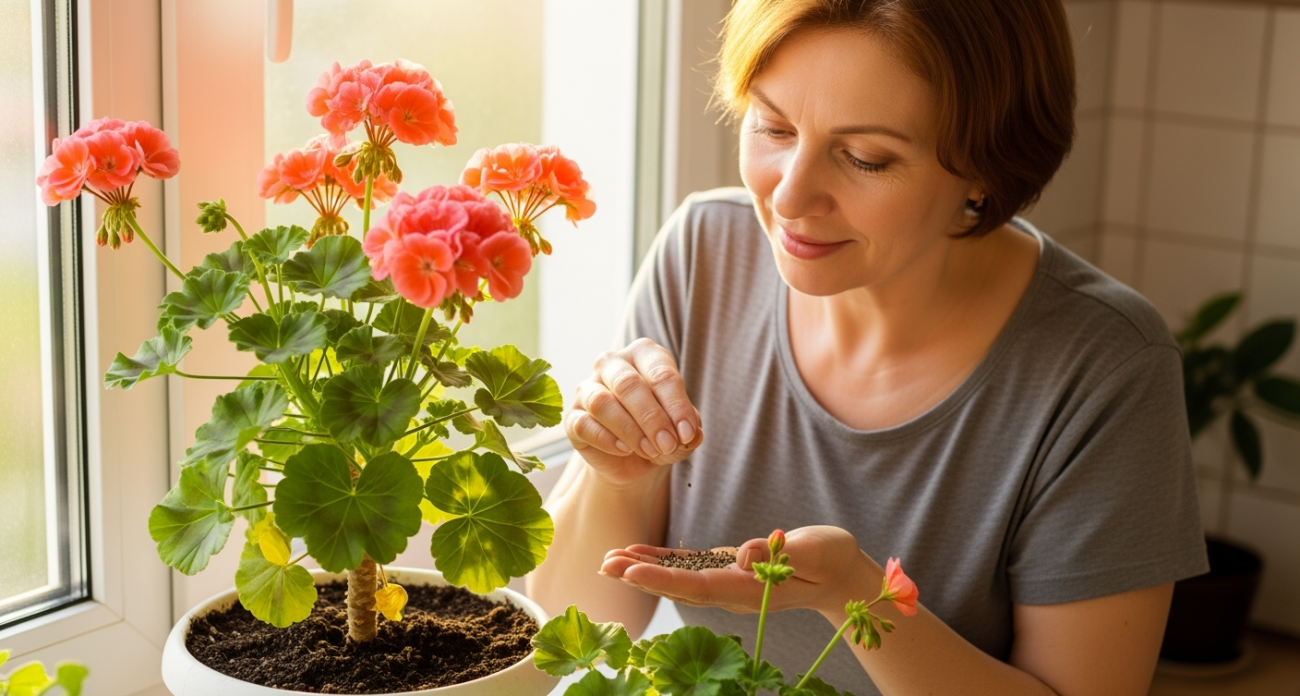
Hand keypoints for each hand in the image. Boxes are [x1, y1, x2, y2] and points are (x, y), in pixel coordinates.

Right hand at [564, 338, 704, 487]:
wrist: (632, 461)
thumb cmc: (660, 433)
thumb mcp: (681, 432)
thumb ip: (689, 429)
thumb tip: (692, 434)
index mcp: (644, 354)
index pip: (661, 373)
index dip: (677, 405)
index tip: (688, 433)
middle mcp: (612, 363)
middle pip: (628, 384)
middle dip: (652, 418)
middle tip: (668, 444)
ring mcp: (587, 388)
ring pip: (602, 402)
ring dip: (630, 431)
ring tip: (651, 451)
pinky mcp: (572, 416)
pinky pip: (584, 424)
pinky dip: (608, 440)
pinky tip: (625, 450)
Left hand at [599, 526, 881, 616]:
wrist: (841, 573)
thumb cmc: (831, 558)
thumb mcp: (814, 550)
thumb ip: (781, 553)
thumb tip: (744, 554)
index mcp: (750, 588)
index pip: (698, 586)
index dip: (661, 580)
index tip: (630, 572)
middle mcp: (733, 591)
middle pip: (679, 586)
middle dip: (641, 577)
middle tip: (605, 566)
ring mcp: (729, 583)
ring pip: (677, 579)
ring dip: (643, 571)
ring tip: (609, 561)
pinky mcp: (728, 570)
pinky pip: (688, 568)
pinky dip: (661, 561)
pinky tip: (638, 555)